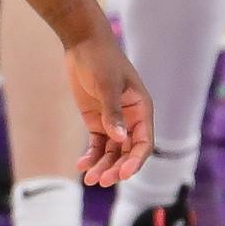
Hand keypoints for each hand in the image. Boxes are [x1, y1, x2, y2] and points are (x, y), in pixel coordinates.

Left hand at [65, 27, 152, 186]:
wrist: (83, 44)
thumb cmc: (101, 60)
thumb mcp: (107, 85)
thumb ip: (113, 112)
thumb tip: (120, 138)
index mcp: (141, 110)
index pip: (144, 143)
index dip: (135, 161)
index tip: (122, 174)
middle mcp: (130, 119)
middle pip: (127, 151)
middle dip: (116, 168)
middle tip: (101, 181)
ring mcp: (113, 121)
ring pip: (112, 151)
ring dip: (102, 166)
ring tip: (90, 180)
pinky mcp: (96, 120)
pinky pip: (97, 144)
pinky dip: (90, 156)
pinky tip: (81, 166)